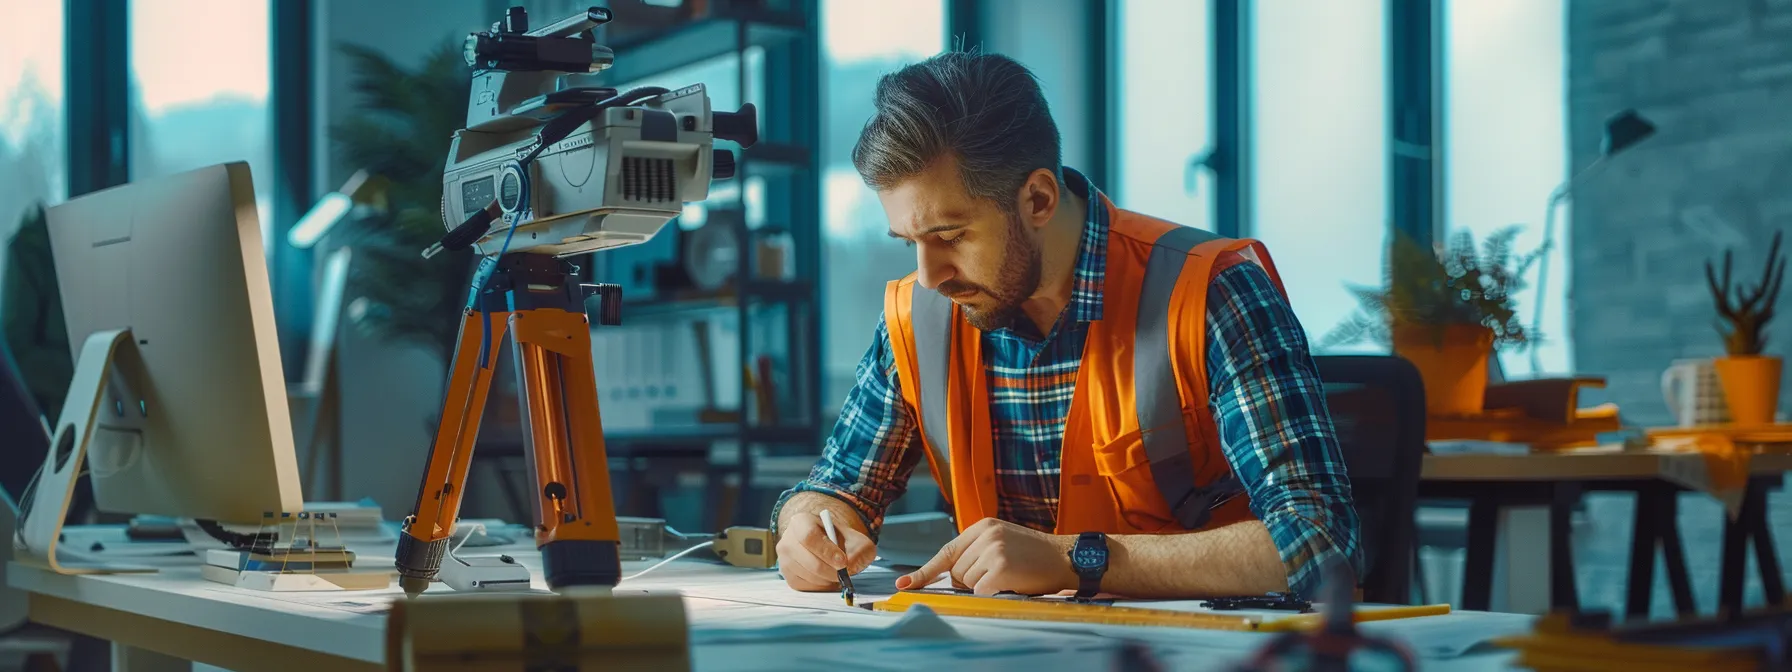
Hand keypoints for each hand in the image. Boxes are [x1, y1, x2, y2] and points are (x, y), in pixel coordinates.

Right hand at [775, 511, 876, 591]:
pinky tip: (827, 578)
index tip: (843, 561)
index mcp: (801, 521)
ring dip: (827, 579)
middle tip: (844, 573)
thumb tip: (851, 566)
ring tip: (836, 573)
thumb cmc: (840, 541)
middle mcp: (787, 540)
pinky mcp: (788, 576)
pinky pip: (804, 586)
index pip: (809, 536)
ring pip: (807, 575)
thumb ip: (859, 550)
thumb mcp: (856, 540)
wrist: (830, 547)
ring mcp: (784, 559)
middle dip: (830, 571)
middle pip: (808, 560)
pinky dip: (820, 586)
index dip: (827, 551)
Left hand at [894, 518, 1077, 595]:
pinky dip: (992, 594)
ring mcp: (992, 550)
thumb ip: (977, 552)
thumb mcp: (1003, 542)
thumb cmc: (1035, 556)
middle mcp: (985, 535)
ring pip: (967, 583)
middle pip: (956, 572)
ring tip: (1009, 576)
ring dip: (984, 587)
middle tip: (1000, 575)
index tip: (904, 584)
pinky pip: (980, 592)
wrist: (1066, 557)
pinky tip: (1011, 583)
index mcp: (982, 526)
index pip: (946, 552)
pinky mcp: (1000, 568)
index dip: (925, 571)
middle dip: (972, 581)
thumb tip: (951, 576)